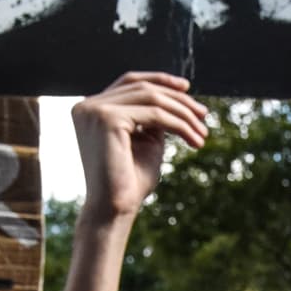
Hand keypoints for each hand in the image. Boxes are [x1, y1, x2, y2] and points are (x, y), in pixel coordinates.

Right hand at [72, 72, 208, 224]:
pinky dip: (179, 125)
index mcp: (90, 109)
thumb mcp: (145, 142)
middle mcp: (87, 106)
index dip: (159, 80)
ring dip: (183, 113)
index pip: (129, 82)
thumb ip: (154, 118)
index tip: (186, 89)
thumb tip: (176, 98)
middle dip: (178, 99)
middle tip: (203, 114)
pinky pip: (154, 113)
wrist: (114, 210)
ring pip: (151, 98)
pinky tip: (194, 139)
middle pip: (142, 87)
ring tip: (202, 133)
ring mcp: (94, 110)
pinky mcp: (106, 118)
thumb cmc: (129, 182)